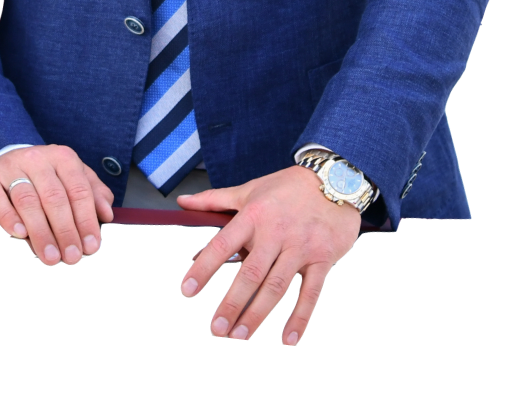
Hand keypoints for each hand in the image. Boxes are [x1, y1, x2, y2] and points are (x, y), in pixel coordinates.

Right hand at [0, 144, 114, 265]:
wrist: (3, 164)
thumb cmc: (42, 178)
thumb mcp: (70, 179)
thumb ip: (91, 194)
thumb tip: (107, 215)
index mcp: (62, 157)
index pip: (78, 190)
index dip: (86, 220)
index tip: (91, 247)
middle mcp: (37, 158)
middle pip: (54, 197)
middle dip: (65, 231)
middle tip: (71, 258)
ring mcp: (10, 167)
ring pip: (27, 200)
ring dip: (40, 232)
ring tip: (50, 257)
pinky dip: (8, 217)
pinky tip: (19, 235)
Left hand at [175, 165, 360, 343]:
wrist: (336, 178)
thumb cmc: (288, 187)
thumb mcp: (250, 189)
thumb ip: (215, 199)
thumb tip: (183, 201)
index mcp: (253, 215)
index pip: (223, 244)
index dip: (204, 267)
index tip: (187, 290)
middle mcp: (275, 232)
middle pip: (250, 273)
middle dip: (232, 303)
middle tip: (216, 329)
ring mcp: (300, 247)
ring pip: (276, 286)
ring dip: (257, 314)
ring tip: (239, 336)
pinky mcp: (322, 259)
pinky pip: (310, 293)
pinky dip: (300, 318)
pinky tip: (288, 340)